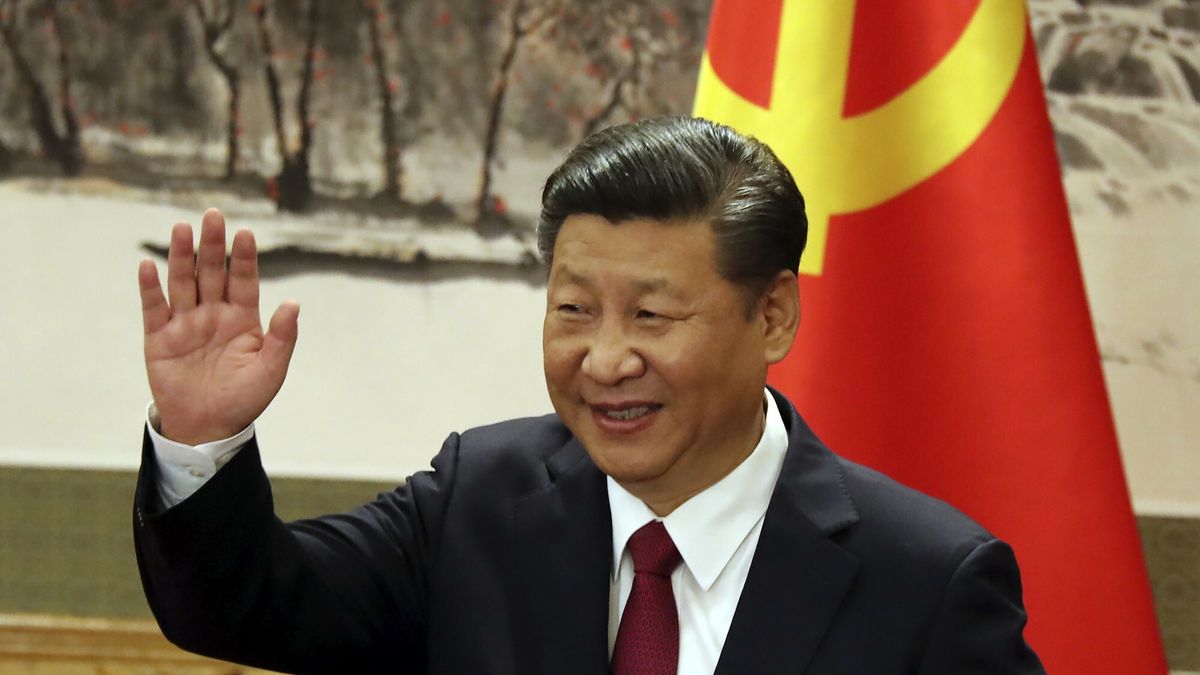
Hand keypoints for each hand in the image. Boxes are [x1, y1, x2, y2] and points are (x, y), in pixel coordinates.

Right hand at [139, 209, 298, 444]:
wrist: (208, 427)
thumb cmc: (244, 399)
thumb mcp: (271, 370)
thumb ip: (282, 337)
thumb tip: (294, 303)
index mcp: (242, 319)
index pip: (244, 280)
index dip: (244, 257)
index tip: (246, 233)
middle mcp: (213, 314)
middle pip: (212, 272)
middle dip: (213, 245)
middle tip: (213, 215)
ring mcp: (185, 323)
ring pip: (183, 282)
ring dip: (181, 256)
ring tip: (182, 228)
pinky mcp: (159, 338)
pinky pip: (154, 308)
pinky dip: (150, 288)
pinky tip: (149, 266)